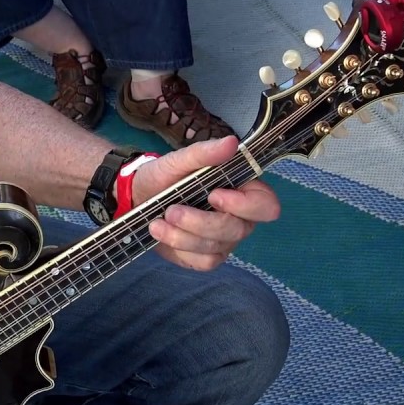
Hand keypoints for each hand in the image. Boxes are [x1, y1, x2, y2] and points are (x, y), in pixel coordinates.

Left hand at [131, 136, 280, 270]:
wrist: (138, 198)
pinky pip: (204, 261)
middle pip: (237, 229)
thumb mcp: (177, 161)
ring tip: (157, 223)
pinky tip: (162, 234)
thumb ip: (203, 153)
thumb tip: (231, 143)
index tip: (214, 195)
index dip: (246, 205)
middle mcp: (240, 218)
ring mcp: (225, 240)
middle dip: (201, 222)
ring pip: (217, 246)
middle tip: (171, 211)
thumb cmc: (163, 177)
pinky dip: (180, 249)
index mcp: (242, 190)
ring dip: (182, 236)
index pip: (266, 204)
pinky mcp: (207, 257)